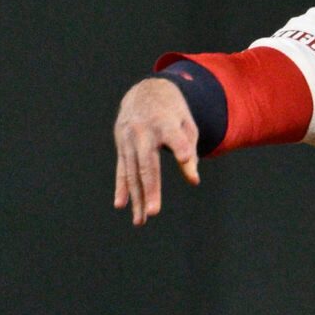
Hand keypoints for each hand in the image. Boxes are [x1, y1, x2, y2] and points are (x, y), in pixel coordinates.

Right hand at [112, 77, 200, 226]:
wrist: (144, 92)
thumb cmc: (172, 112)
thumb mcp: (187, 124)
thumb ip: (189, 150)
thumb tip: (193, 181)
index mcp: (164, 122)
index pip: (174, 136)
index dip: (180, 146)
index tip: (187, 158)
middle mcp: (143, 132)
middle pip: (147, 164)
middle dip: (150, 189)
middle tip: (153, 212)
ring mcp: (128, 140)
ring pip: (132, 172)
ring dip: (136, 198)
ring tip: (141, 221)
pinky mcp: (121, 147)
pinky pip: (122, 170)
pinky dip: (121, 188)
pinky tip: (121, 205)